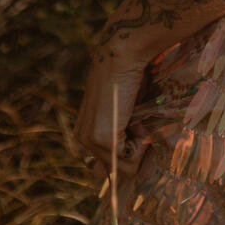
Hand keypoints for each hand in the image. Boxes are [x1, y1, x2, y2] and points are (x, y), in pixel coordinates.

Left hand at [76, 38, 149, 198]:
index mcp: (86, 131)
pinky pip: (130, 161)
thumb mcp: (127, 110)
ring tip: (137, 118)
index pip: (107, 165)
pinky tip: (137, 120)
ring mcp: (90, 140)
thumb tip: (136, 163)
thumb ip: (126, 134)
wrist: (122, 54)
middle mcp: (82, 139)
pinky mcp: (102, 138)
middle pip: (117, 169)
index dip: (129, 152)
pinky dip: (141, 144)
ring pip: (125, 168)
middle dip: (134, 154)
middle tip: (138, 124)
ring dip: (140, 146)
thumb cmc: (131, 75)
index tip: (137, 129)